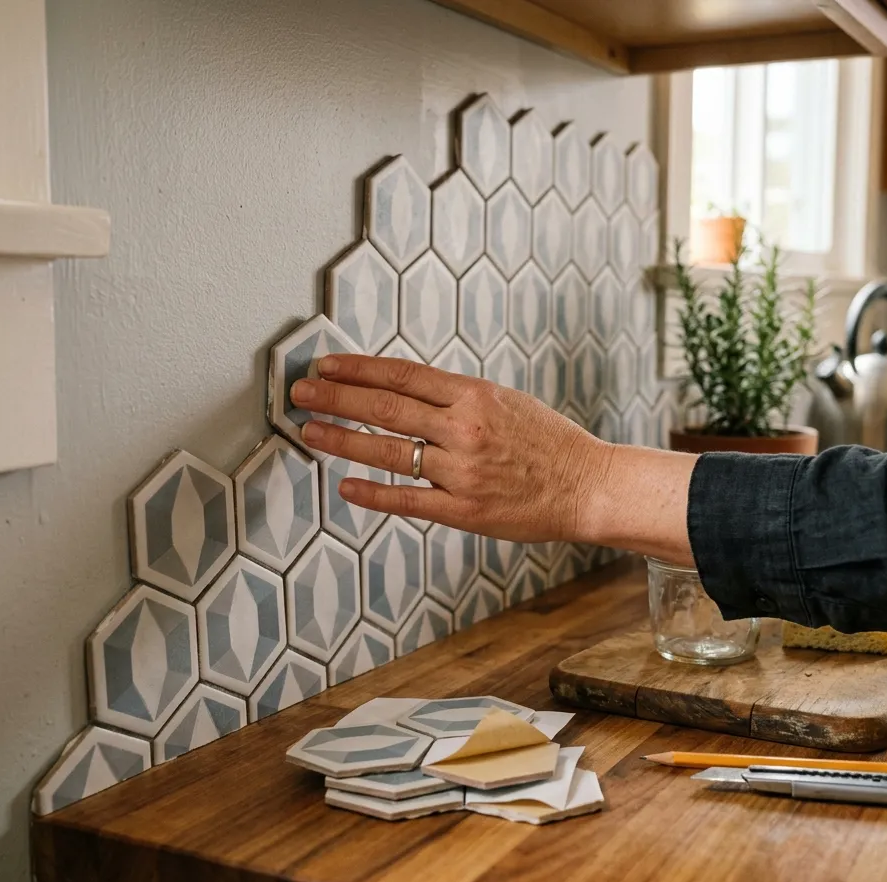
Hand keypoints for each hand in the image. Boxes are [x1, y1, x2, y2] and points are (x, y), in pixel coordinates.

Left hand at [288, 354, 614, 543]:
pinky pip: (408, 500)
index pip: (402, 374)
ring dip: (341, 439)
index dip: (357, 368)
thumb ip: (454, 396)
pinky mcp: (464, 511)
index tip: (325, 365)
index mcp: (474, 395)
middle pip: (385, 407)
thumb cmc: (547, 442)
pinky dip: (372, 493)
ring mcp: (462, 472)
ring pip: (388, 452)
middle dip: (336, 397)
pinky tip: (345, 486)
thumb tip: (400, 388)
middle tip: (300, 392)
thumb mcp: (504, 401)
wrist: (587, 486)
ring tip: (309, 431)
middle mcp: (465, 429)